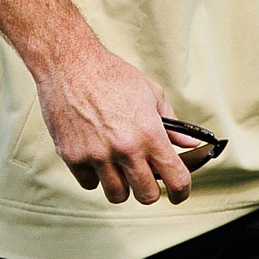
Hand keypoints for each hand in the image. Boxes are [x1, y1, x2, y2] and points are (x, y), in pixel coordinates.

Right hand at [31, 36, 196, 206]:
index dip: (181, 192)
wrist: (69, 63)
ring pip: (116, 195)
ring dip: (120, 184)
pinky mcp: (72, 156)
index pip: (176, 179)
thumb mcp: (151, 93)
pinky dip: (94, 175)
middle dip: (149, 190)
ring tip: (117, 166)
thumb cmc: (111, 75)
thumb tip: (189, 145)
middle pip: (147, 195)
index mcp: (149, 133)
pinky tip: (95, 156)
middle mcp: (125, 148)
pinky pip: (89, 183)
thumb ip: (172, 124)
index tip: (177, 194)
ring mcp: (97, 155)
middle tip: (143, 176)